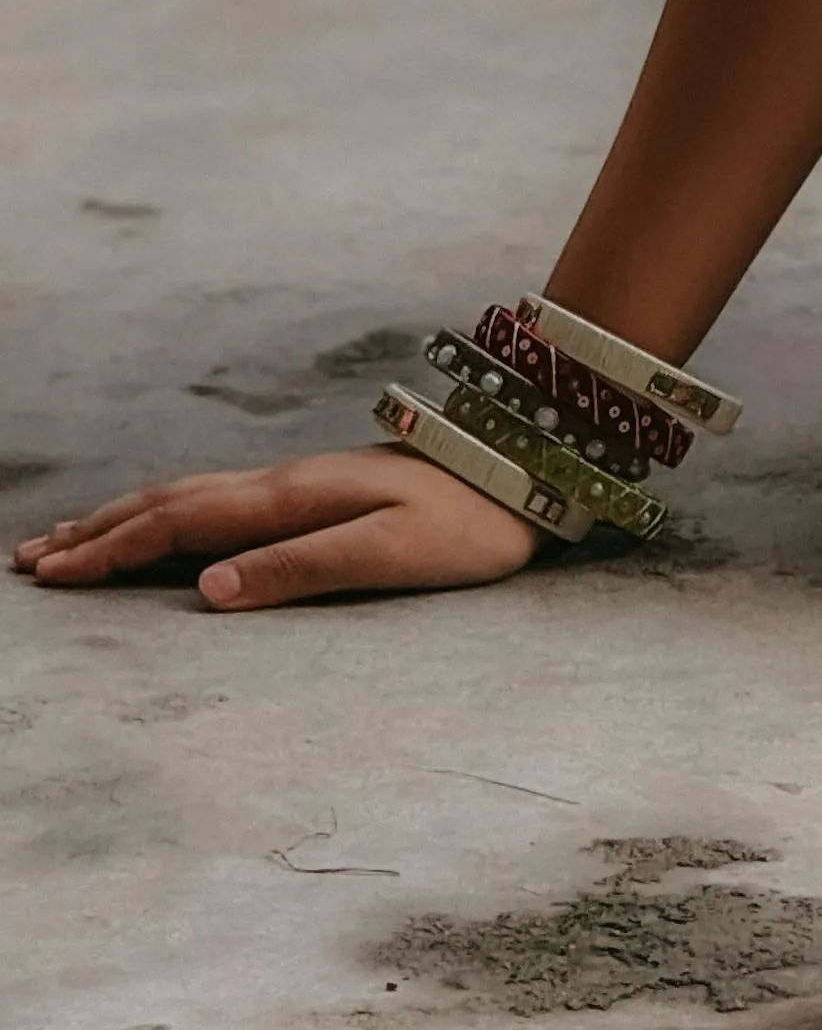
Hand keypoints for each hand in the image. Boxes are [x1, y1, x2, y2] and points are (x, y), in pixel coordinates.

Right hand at [11, 448, 540, 607]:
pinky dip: (172, 511)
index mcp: (291, 497)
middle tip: (31, 559)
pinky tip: (167, 523)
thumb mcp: (388, 553)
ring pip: (192, 495)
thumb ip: (297, 568)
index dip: (110, 550)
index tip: (50, 574)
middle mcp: (286, 482)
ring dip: (127, 516)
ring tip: (75, 537)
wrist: (528, 475)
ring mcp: (302, 483)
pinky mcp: (321, 493)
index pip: (178, 522)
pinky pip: (221, 500)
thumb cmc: (467, 526)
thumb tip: (205, 590)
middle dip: (98, 531)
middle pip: (170, 501)